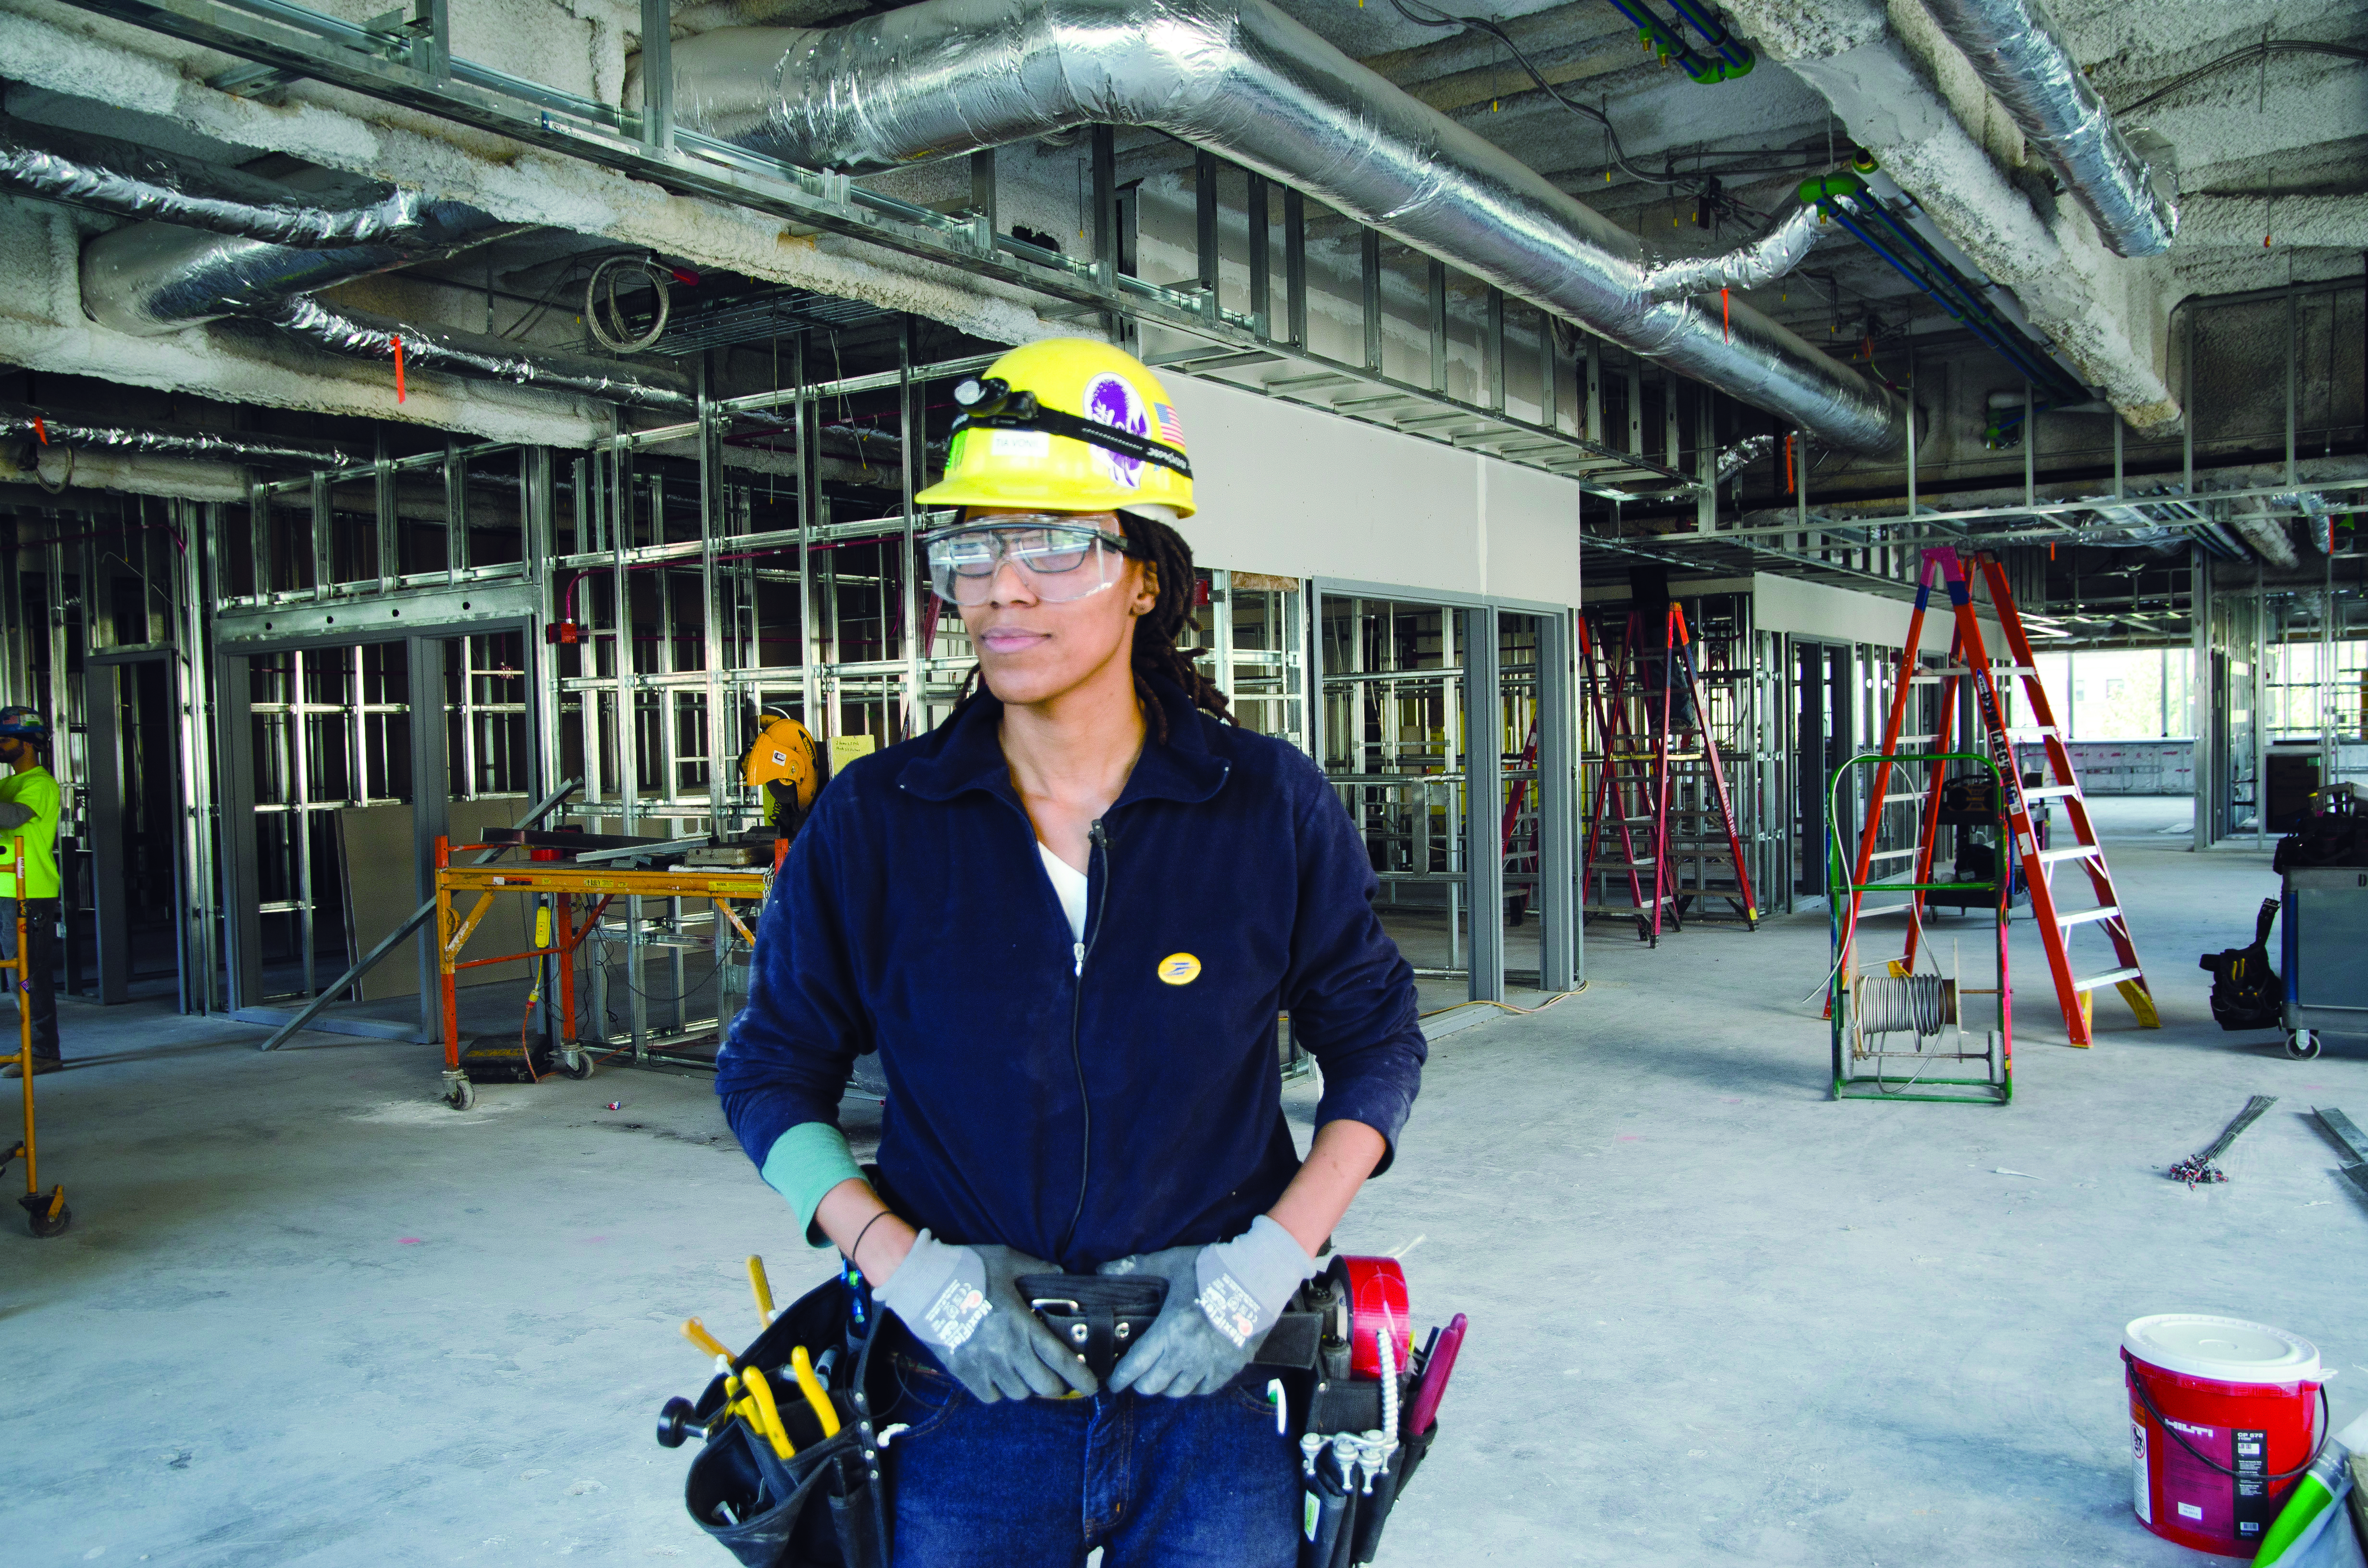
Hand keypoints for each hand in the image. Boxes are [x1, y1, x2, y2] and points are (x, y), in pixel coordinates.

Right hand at [874, 1231, 1098, 1402]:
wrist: (921, 1282)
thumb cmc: (967, 1268)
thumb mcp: (1007, 1260)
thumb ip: (1038, 1268)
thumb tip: (1060, 1273)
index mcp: (1022, 1325)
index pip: (1061, 1360)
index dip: (1081, 1378)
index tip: (1092, 1387)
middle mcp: (1007, 1351)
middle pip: (1043, 1386)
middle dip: (1055, 1385)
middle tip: (1055, 1376)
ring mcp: (984, 1365)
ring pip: (1018, 1394)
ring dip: (1026, 1386)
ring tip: (1024, 1370)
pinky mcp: (963, 1372)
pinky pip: (991, 1395)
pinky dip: (999, 1390)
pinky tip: (998, 1375)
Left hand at [1099, 1216, 1316, 1396]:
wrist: (1259, 1278)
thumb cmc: (1212, 1268)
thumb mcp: (1172, 1262)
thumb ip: (1136, 1267)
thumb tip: (1102, 1270)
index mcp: (1169, 1331)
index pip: (1135, 1366)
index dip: (1120, 1378)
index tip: (1113, 1382)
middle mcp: (1186, 1354)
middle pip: (1152, 1386)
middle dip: (1140, 1383)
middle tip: (1138, 1375)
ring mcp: (1209, 1365)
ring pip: (1177, 1392)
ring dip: (1166, 1386)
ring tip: (1163, 1375)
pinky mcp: (1229, 1368)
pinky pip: (1204, 1390)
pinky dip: (1193, 1386)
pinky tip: (1189, 1375)